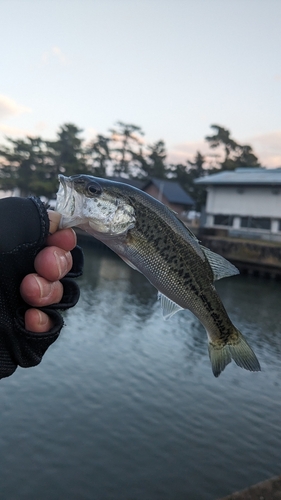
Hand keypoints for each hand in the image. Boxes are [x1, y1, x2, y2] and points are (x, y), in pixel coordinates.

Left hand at [20, 211, 76, 332]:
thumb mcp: (1, 230)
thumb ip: (29, 219)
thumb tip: (58, 220)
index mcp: (18, 247)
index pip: (57, 241)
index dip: (64, 240)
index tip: (60, 239)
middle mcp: (24, 272)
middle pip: (65, 268)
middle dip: (58, 264)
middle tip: (41, 266)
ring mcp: (25, 303)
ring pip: (63, 296)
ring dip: (51, 292)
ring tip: (28, 291)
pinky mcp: (23, 332)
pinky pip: (51, 327)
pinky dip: (45, 322)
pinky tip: (29, 318)